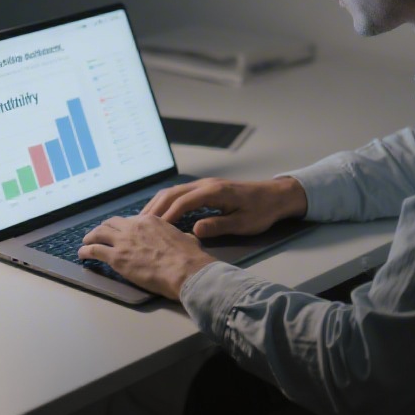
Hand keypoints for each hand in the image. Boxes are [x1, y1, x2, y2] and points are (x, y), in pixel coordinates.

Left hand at [78, 215, 215, 300]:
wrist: (184, 270)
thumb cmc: (189, 257)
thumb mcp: (185, 238)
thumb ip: (178, 236)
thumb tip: (186, 238)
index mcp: (151, 220)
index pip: (130, 220)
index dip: (123, 227)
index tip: (120, 233)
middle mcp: (134, 226)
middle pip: (112, 223)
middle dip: (103, 228)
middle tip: (99, 234)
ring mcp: (123, 241)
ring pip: (99, 233)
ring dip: (90, 237)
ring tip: (86, 243)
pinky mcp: (116, 257)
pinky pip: (94, 250)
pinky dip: (85, 251)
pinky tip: (82, 254)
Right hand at [141, 176, 307, 238]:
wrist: (275, 196)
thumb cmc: (261, 211)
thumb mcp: (243, 223)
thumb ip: (219, 226)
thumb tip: (196, 230)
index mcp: (214, 192)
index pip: (183, 202)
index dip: (167, 215)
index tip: (153, 230)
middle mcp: (206, 184)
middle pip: (172, 193)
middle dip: (154, 209)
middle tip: (139, 226)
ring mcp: (204, 184)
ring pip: (173, 191)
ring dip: (157, 204)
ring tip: (143, 222)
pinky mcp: (205, 188)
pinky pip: (179, 193)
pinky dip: (166, 202)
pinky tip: (159, 214)